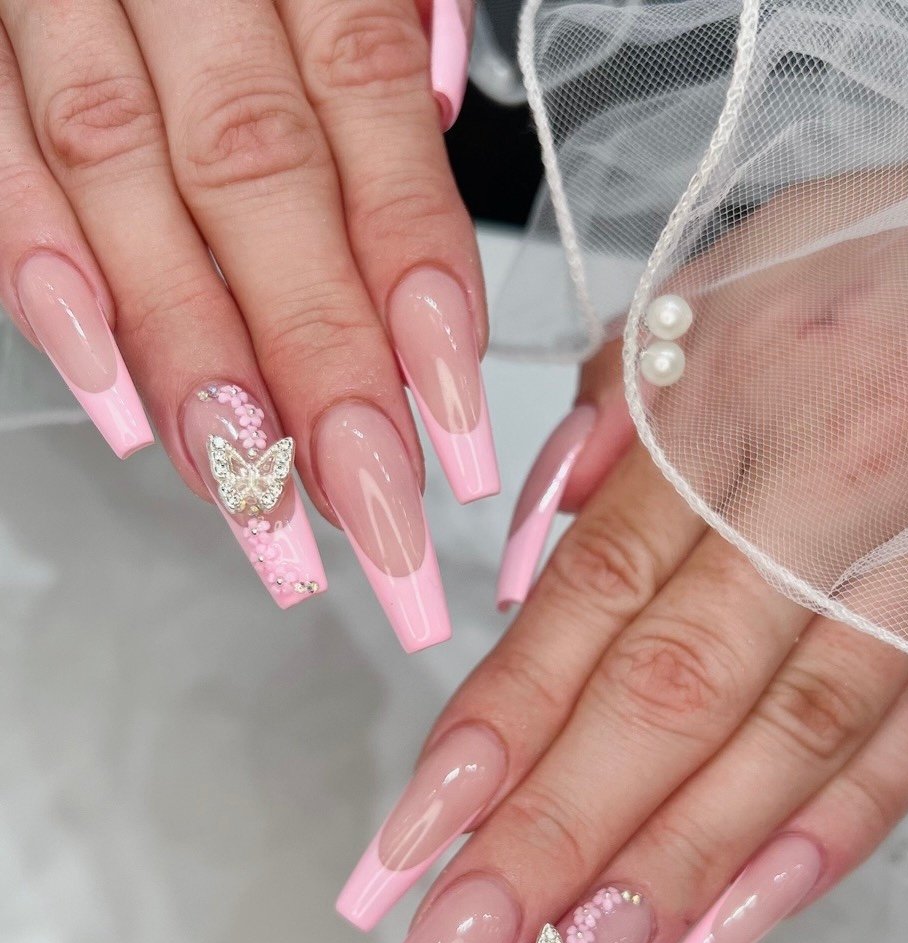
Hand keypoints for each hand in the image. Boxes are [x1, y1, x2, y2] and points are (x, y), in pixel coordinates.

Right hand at [0, 0, 485, 649]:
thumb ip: (373, 21)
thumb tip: (425, 128)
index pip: (370, 129)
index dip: (418, 290)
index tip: (457, 432)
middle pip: (261, 185)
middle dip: (324, 373)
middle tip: (378, 525)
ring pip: (129, 187)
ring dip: (198, 363)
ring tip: (261, 502)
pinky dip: (47, 274)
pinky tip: (115, 397)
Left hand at [314, 199, 907, 942]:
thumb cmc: (869, 264)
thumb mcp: (711, 294)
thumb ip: (608, 428)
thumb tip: (521, 565)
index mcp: (713, 424)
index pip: (574, 620)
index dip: (484, 748)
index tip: (401, 859)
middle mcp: (800, 517)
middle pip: (649, 717)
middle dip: (535, 864)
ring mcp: (899, 583)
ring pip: (762, 762)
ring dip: (650, 893)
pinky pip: (900, 757)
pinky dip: (805, 856)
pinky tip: (710, 942)